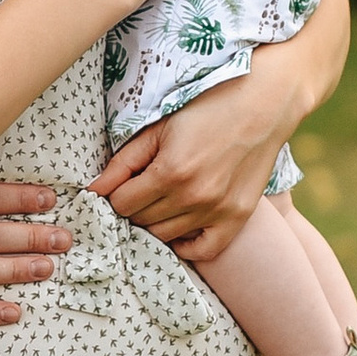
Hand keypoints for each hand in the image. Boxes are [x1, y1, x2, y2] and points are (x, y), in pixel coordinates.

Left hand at [94, 67, 293, 261]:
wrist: (263, 104)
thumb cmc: (207, 108)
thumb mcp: (158, 128)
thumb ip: (123, 162)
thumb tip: (93, 190)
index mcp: (170, 172)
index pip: (121, 204)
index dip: (115, 193)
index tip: (121, 183)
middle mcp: (194, 197)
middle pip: (141, 221)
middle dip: (134, 205)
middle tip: (141, 187)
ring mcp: (218, 211)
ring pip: (166, 236)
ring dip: (156, 221)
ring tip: (161, 199)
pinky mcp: (238, 217)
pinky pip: (204, 251)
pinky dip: (187, 245)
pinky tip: (179, 226)